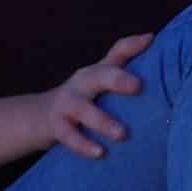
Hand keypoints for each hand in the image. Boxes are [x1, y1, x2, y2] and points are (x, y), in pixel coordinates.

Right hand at [35, 37, 154, 159]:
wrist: (40, 116)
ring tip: (121, 135)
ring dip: (101, 121)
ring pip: (82, 109)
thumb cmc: (83, 95)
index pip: (116, 53)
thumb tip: (151, 37)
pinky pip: (68, 136)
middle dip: (116, 79)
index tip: (151, 41)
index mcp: (97, 71)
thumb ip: (125, 58)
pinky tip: (99, 153)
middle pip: (97, 75)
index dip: (132, 46)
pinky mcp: (57, 126)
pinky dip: (83, 145)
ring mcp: (67, 103)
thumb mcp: (101, 77)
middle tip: (137, 86)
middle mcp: (82, 82)